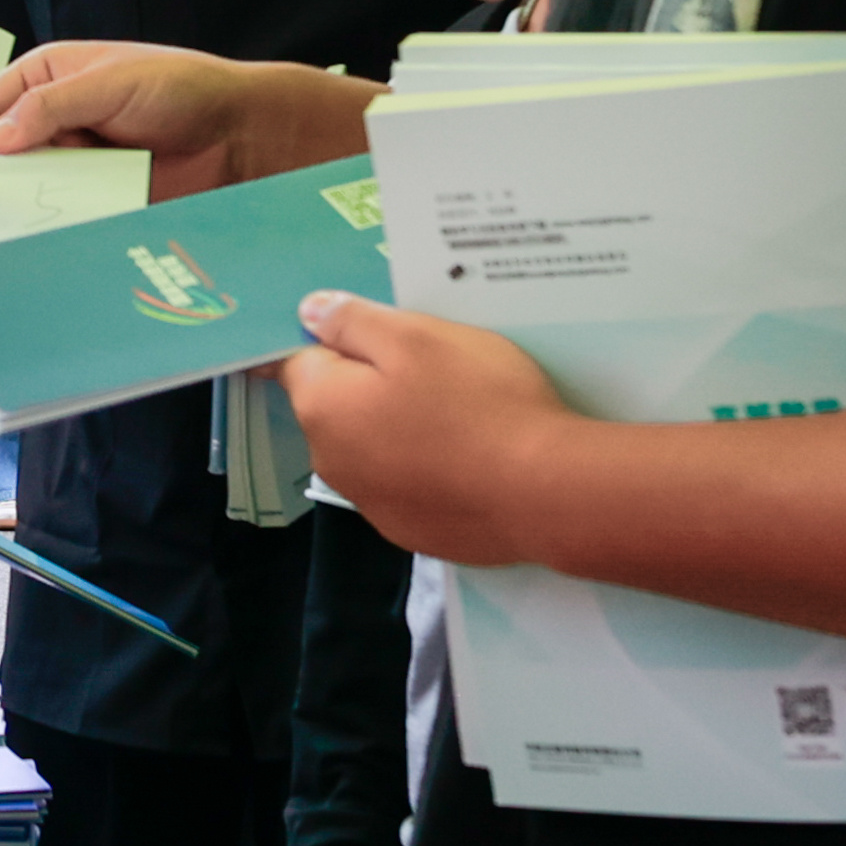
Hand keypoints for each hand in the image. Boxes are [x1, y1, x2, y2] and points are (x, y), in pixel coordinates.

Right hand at [0, 43, 364, 197]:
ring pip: (30, 188)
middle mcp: (55, 119)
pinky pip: (65, 213)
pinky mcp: (98, 195)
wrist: (240, 131)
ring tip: (51, 210)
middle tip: (13, 195)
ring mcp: (76, 160)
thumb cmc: (183, 87)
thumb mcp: (111, 83)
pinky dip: (63, 221)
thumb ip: (51, 107)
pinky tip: (75, 223)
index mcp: (48, 77)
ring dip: (34, 202)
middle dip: (2, 175)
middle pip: (0, 153)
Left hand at [278, 292, 571, 561]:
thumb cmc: (476, 401)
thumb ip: (352, 321)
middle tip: (434, 366)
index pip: (299, 360)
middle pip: (338, 405)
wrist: (545, 493)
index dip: (336, 338)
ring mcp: (370, 505)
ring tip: (458, 412)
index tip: (379, 332)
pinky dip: (425, 468)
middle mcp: (331, 462)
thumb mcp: (416, 336)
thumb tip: (307, 314)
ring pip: (372, 447)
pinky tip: (469, 457)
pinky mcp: (409, 531)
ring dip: (398, 427)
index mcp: (321, 407)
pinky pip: (406, 485)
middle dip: (371, 383)